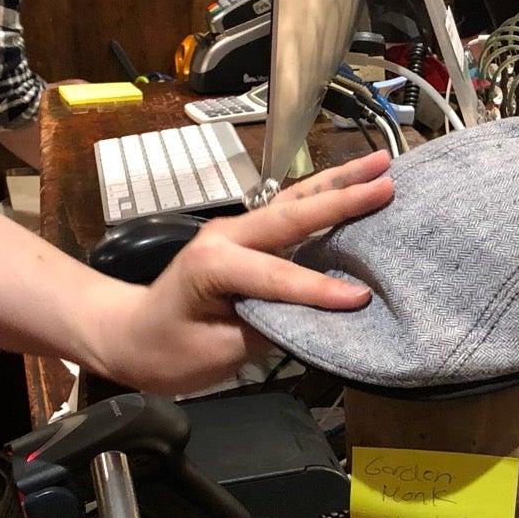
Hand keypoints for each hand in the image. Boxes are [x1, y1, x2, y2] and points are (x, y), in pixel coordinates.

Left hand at [96, 150, 393, 392]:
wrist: (131, 335)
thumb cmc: (168, 350)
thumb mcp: (217, 353)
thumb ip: (268, 328)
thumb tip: (320, 319)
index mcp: (213, 265)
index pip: (276, 276)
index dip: (319, 289)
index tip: (361, 298)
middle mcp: (226, 235)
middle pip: (292, 213)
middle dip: (343, 198)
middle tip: (387, 182)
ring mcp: (236, 229)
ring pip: (295, 201)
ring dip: (339, 182)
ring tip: (380, 164)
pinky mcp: (247, 234)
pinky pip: (291, 212)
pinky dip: (325, 195)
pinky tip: (353, 185)